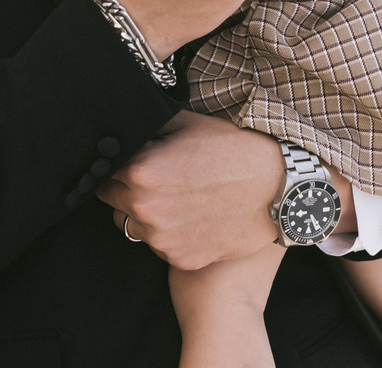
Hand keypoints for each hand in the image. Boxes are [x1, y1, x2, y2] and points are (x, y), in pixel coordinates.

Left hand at [96, 112, 280, 270]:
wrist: (278, 188)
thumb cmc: (233, 150)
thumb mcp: (186, 123)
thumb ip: (148, 128)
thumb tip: (127, 128)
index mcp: (139, 172)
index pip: (104, 172)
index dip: (118, 166)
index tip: (133, 163)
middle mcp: (145, 208)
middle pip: (113, 201)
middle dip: (127, 190)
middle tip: (158, 181)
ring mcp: (162, 239)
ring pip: (133, 227)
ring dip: (145, 215)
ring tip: (176, 200)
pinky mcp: (181, 259)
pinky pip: (159, 247)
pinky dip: (169, 235)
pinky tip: (193, 218)